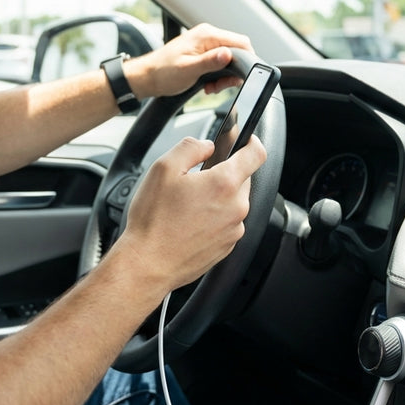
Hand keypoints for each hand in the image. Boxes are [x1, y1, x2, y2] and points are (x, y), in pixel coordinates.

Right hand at [111, 135, 266, 292]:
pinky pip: (227, 223)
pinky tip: (190, 221)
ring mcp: (234, 230)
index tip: (244, 140)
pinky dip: (214, 217)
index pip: (256, 154)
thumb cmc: (154, 221)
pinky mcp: (227, 246)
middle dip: (224, 173)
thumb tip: (207, 145)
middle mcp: (236, 207)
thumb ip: (191, 147)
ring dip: (218, 197)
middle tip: (197, 178)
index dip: (250, 141)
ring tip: (188, 204)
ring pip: (234, 202)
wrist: (148, 264)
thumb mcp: (163, 168)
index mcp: (225, 184)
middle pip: (243, 178)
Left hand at [125, 23, 253, 98]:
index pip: (241, 42)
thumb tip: (228, 55)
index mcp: (207, 35)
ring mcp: (205, 43)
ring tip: (212, 87)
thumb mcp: (189, 70)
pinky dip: (217, 75)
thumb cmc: (163, 72)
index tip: (239, 78)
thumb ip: (210, 62)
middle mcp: (208, 36)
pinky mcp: (202, 52)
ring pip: (229, 59)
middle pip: (237, 51)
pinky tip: (208, 84)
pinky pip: (219, 62)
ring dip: (224, 76)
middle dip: (232, 72)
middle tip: (221, 86)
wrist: (147, 77)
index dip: (245, 60)